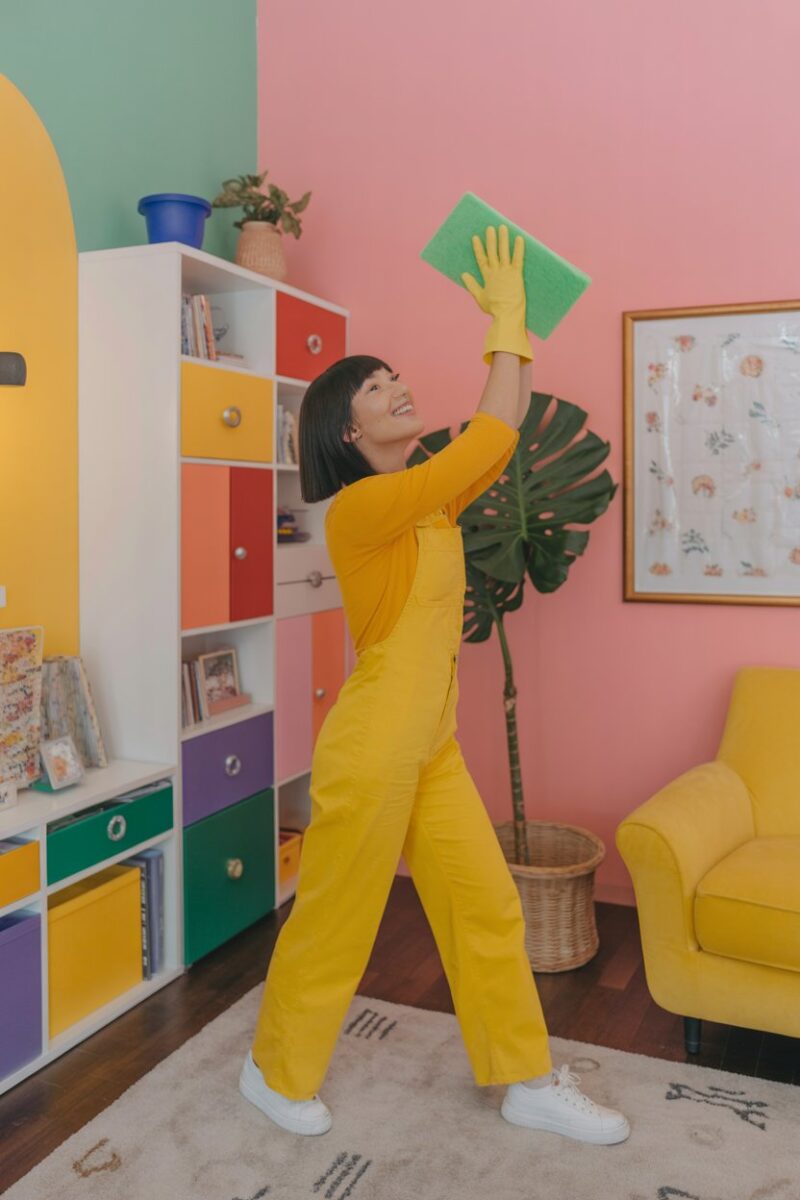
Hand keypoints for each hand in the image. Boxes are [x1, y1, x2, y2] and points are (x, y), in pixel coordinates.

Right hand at [461, 225, 532, 364]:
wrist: (506, 314)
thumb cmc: (494, 309)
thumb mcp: (480, 297)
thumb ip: (471, 285)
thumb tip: (463, 275)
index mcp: (487, 277)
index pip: (481, 259)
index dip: (478, 248)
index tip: (476, 237)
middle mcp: (496, 271)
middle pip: (492, 252)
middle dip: (491, 239)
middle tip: (490, 228)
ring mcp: (506, 272)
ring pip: (504, 252)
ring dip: (503, 239)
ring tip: (503, 227)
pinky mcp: (517, 275)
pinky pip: (518, 258)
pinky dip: (518, 248)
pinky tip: (519, 238)